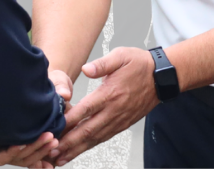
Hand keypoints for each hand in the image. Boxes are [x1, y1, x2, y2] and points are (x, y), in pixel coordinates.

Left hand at [0, 104, 58, 167]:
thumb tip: (9, 76)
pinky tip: (23, 144)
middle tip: (58, 140)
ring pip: (16, 156)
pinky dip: (14, 150)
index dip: (39, 141)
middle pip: (24, 152)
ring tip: (49, 140)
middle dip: (42, 147)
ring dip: (34, 149)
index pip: (22, 142)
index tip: (56, 135)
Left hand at [53, 46, 157, 164]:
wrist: (161, 78)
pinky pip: (103, 138)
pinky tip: (78, 151)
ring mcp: (118, 120)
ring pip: (95, 138)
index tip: (54, 128)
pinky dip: (89, 146)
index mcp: (110, 94)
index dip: (70, 120)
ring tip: (60, 158)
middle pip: (88, 130)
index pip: (86, 109)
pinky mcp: (122, 125)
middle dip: (69, 142)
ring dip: (77, 149)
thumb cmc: (140, 65)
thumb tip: (85, 69)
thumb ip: (102, 64)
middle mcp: (113, 111)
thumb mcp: (121, 56)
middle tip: (52, 151)